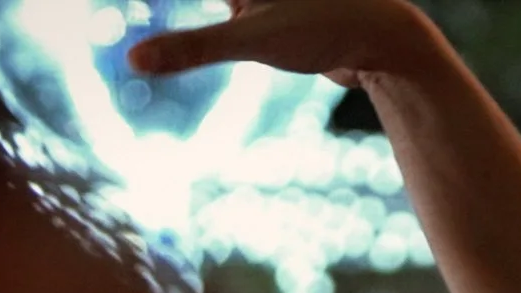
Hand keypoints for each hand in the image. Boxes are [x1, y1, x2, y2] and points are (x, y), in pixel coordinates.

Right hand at [127, 0, 434, 85]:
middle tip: (134, 40)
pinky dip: (215, 28)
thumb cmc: (326, 27)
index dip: (153, 2)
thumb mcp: (253, 38)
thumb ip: (192, 48)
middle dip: (188, 37)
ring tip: (144, 29)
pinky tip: (185, 51)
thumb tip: (134, 59)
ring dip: (192, 41)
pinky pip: (235, 13)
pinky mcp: (273, 13)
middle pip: (221, 4)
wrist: (386, 43)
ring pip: (227, 6)